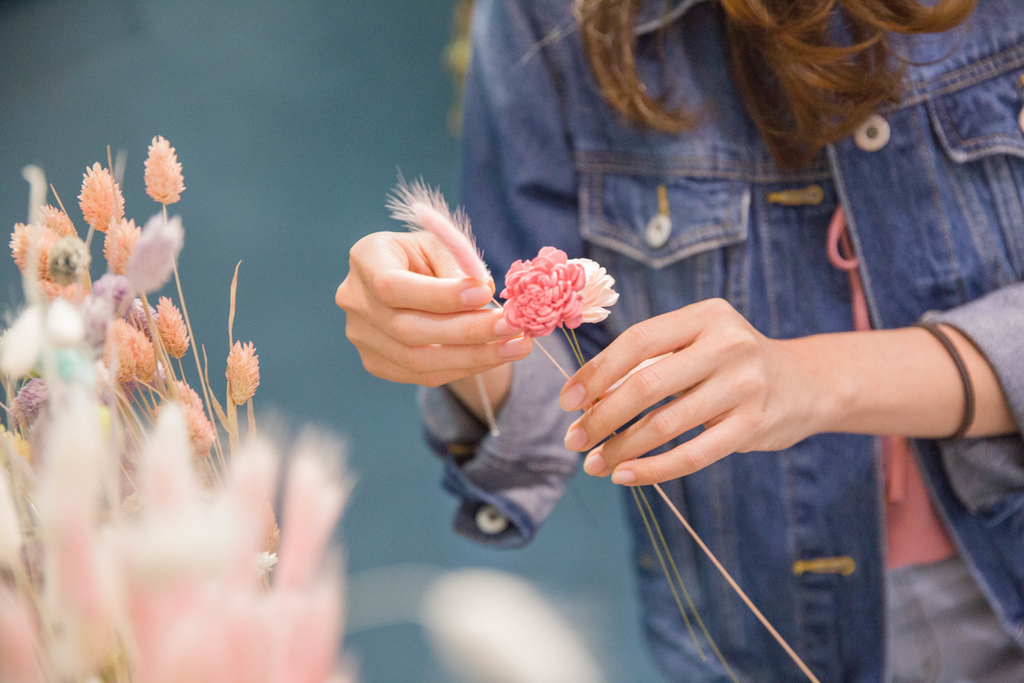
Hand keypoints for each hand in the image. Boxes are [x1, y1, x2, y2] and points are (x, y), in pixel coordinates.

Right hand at [335, 231, 531, 387]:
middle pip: (408, 329)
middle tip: (512, 326)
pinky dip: (464, 367)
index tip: (484, 294)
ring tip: (517, 346)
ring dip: (474, 355)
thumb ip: (460, 266)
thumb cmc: (428, 256)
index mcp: (366, 259)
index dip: (439, 295)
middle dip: (467, 330)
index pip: (393, 286)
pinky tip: (496, 356)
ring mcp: (361, 338)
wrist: (409, 280)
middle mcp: (354, 301)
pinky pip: (424, 375)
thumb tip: (483, 296)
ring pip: (418, 360)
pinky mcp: (377, 363)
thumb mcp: (443, 246)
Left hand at [558, 298, 822, 484]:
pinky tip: (627, 476)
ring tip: (595, 464)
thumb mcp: (698, 344)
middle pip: (646, 384)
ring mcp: (744, 385)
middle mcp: (727, 344)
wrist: (806, 383)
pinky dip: (654, 469)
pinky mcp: (754, 425)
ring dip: (621, 448)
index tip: (567, 401)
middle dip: (601, 416)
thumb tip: (586, 401)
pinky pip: (693, 455)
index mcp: (705, 316)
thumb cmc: (731, 364)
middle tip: (574, 440)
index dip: (596, 372)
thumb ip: (651, 363)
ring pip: (666, 424)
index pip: (637, 341)